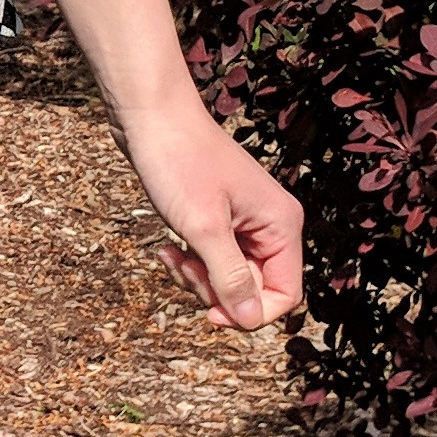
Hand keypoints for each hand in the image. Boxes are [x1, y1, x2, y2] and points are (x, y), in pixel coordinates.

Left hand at [124, 109, 303, 332]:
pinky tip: (165, 248)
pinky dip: (189, 262)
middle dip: (215, 291)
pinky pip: (211, 260)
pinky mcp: (218, 218)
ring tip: (170, 255)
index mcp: (281, 225)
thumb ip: (230, 277)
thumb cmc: (179, 162)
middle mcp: (270, 225)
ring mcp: (244, 222)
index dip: (250, 313)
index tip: (210, 314)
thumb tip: (251, 320)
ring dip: (197, 278)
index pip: (285, 294)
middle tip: (183, 268)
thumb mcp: (203, 227)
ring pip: (229, 277)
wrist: (151, 115)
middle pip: (254, 289)